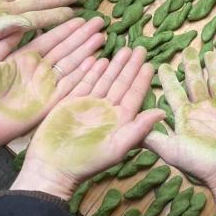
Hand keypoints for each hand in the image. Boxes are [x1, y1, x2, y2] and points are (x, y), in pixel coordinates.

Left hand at [0, 17, 105, 151]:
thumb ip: (4, 41)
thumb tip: (20, 20)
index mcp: (24, 59)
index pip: (49, 40)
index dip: (65, 29)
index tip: (80, 17)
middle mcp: (39, 70)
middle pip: (65, 50)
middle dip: (82, 36)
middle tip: (98, 22)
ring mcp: (46, 86)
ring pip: (72, 64)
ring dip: (87, 51)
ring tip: (101, 36)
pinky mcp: (51, 102)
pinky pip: (71, 86)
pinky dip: (84, 74)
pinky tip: (97, 62)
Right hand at [11, 47, 162, 198]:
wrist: (52, 167)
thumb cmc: (86, 161)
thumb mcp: (116, 147)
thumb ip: (139, 129)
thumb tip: (163, 112)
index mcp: (119, 121)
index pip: (134, 95)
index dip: (142, 79)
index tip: (150, 63)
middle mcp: (106, 110)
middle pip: (121, 83)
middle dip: (130, 66)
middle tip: (140, 48)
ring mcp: (88, 105)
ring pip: (105, 79)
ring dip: (114, 65)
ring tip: (123, 49)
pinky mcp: (71, 102)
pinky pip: (84, 82)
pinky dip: (92, 70)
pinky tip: (99, 59)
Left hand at [144, 48, 215, 184]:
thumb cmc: (203, 163)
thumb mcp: (172, 149)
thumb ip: (152, 136)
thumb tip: (129, 125)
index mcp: (186, 117)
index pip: (175, 93)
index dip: (169, 79)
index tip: (162, 65)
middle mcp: (203, 111)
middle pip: (196, 83)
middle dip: (191, 66)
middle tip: (187, 50)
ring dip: (213, 68)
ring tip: (210, 53)